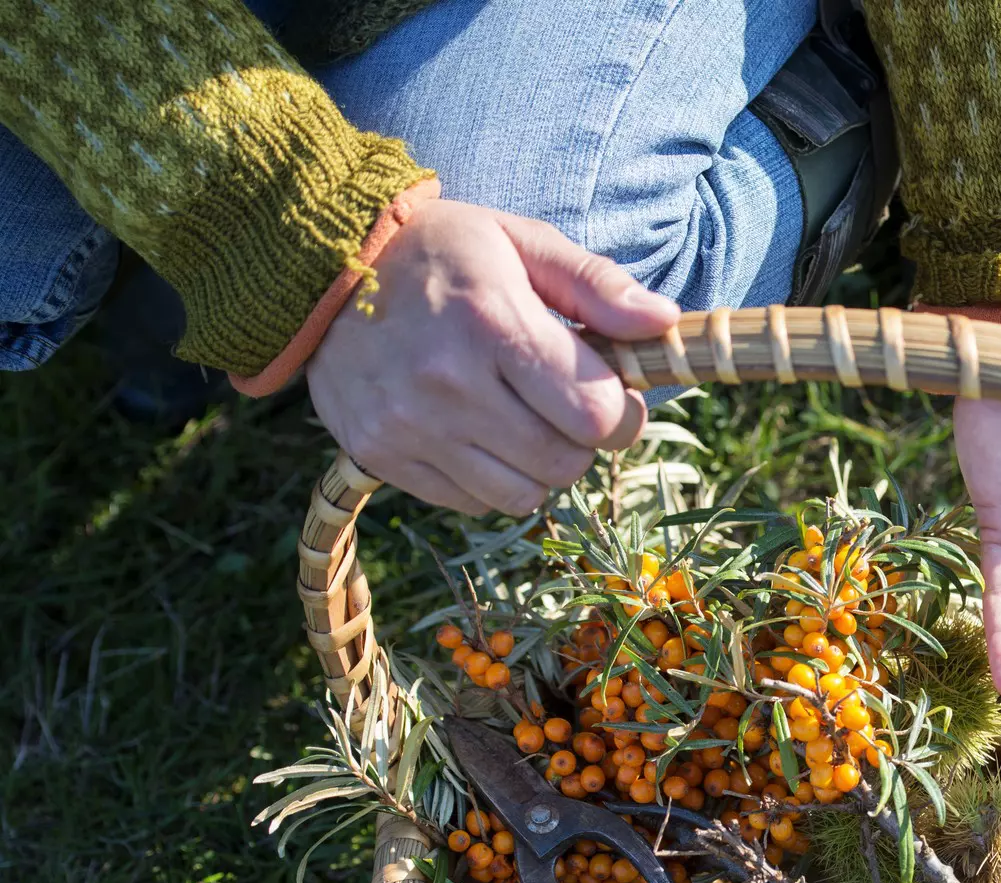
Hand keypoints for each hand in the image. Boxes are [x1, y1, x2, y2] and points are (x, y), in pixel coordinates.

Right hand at [307, 198, 680, 514]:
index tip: (611, 393)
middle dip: (581, 441)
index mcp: (491, 323)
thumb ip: (597, 286)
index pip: (596, 415)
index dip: (621, 413)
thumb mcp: (521, 242)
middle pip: (565, 463)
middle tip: (563, 405)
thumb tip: (665, 322)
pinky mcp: (379, 455)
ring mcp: (408, 426)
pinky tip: (473, 430)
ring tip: (518, 418)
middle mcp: (447, 383)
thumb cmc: (440, 251)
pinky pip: (471, 504)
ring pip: (522, 496)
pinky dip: (488, 480)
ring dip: (537, 467)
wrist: (318, 267)